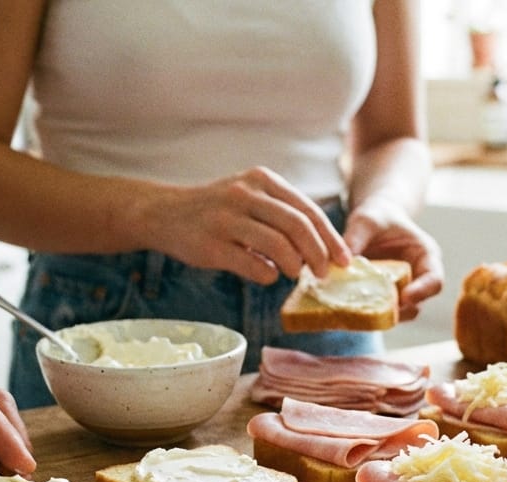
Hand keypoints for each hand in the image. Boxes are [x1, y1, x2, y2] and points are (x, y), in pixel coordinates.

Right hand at [143, 166, 351, 284]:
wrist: (163, 214)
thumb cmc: (215, 211)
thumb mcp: (249, 196)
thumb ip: (281, 214)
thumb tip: (322, 248)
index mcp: (261, 180)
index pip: (307, 211)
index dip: (330, 238)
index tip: (344, 261)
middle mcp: (245, 194)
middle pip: (298, 227)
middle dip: (319, 254)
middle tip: (325, 273)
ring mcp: (226, 219)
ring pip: (278, 246)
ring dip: (295, 266)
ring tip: (296, 274)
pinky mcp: (211, 245)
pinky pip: (252, 265)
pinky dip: (268, 274)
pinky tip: (268, 275)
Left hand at [343, 196, 443, 319]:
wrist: (371, 224)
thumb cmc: (376, 217)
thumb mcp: (366, 221)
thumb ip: (356, 237)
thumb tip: (342, 261)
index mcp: (426, 257)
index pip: (435, 280)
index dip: (423, 292)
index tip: (405, 297)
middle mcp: (417, 278)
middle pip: (416, 304)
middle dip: (398, 310)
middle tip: (377, 309)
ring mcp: (401, 291)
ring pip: (397, 313)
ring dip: (380, 316)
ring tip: (360, 312)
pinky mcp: (383, 298)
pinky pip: (378, 313)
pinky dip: (366, 314)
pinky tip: (348, 310)